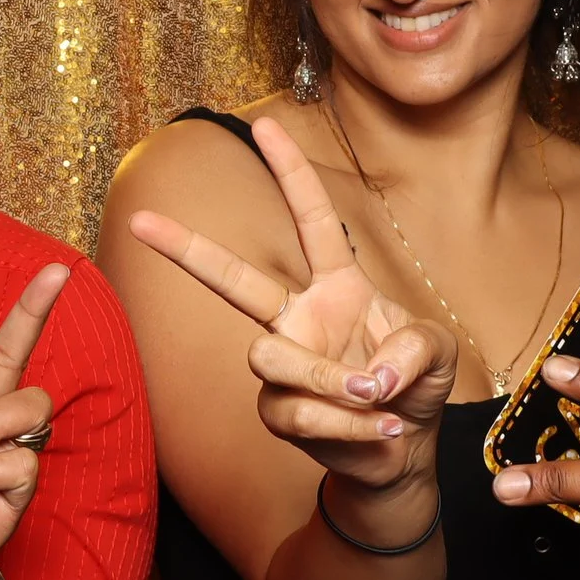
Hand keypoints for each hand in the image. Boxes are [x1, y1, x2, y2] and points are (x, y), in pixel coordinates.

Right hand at [129, 115, 457, 517]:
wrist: (404, 454)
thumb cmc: (417, 387)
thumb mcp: (438, 353)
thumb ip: (415, 350)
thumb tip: (370, 377)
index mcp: (337, 285)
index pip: (312, 220)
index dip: (290, 172)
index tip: (264, 125)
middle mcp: (298, 318)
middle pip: (234, 281)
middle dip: (187, 250)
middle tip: (142, 222)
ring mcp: (282, 366)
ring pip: (270, 357)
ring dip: (328, 379)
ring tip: (376, 397)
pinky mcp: (279, 412)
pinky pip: (295, 413)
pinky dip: (345, 425)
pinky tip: (383, 429)